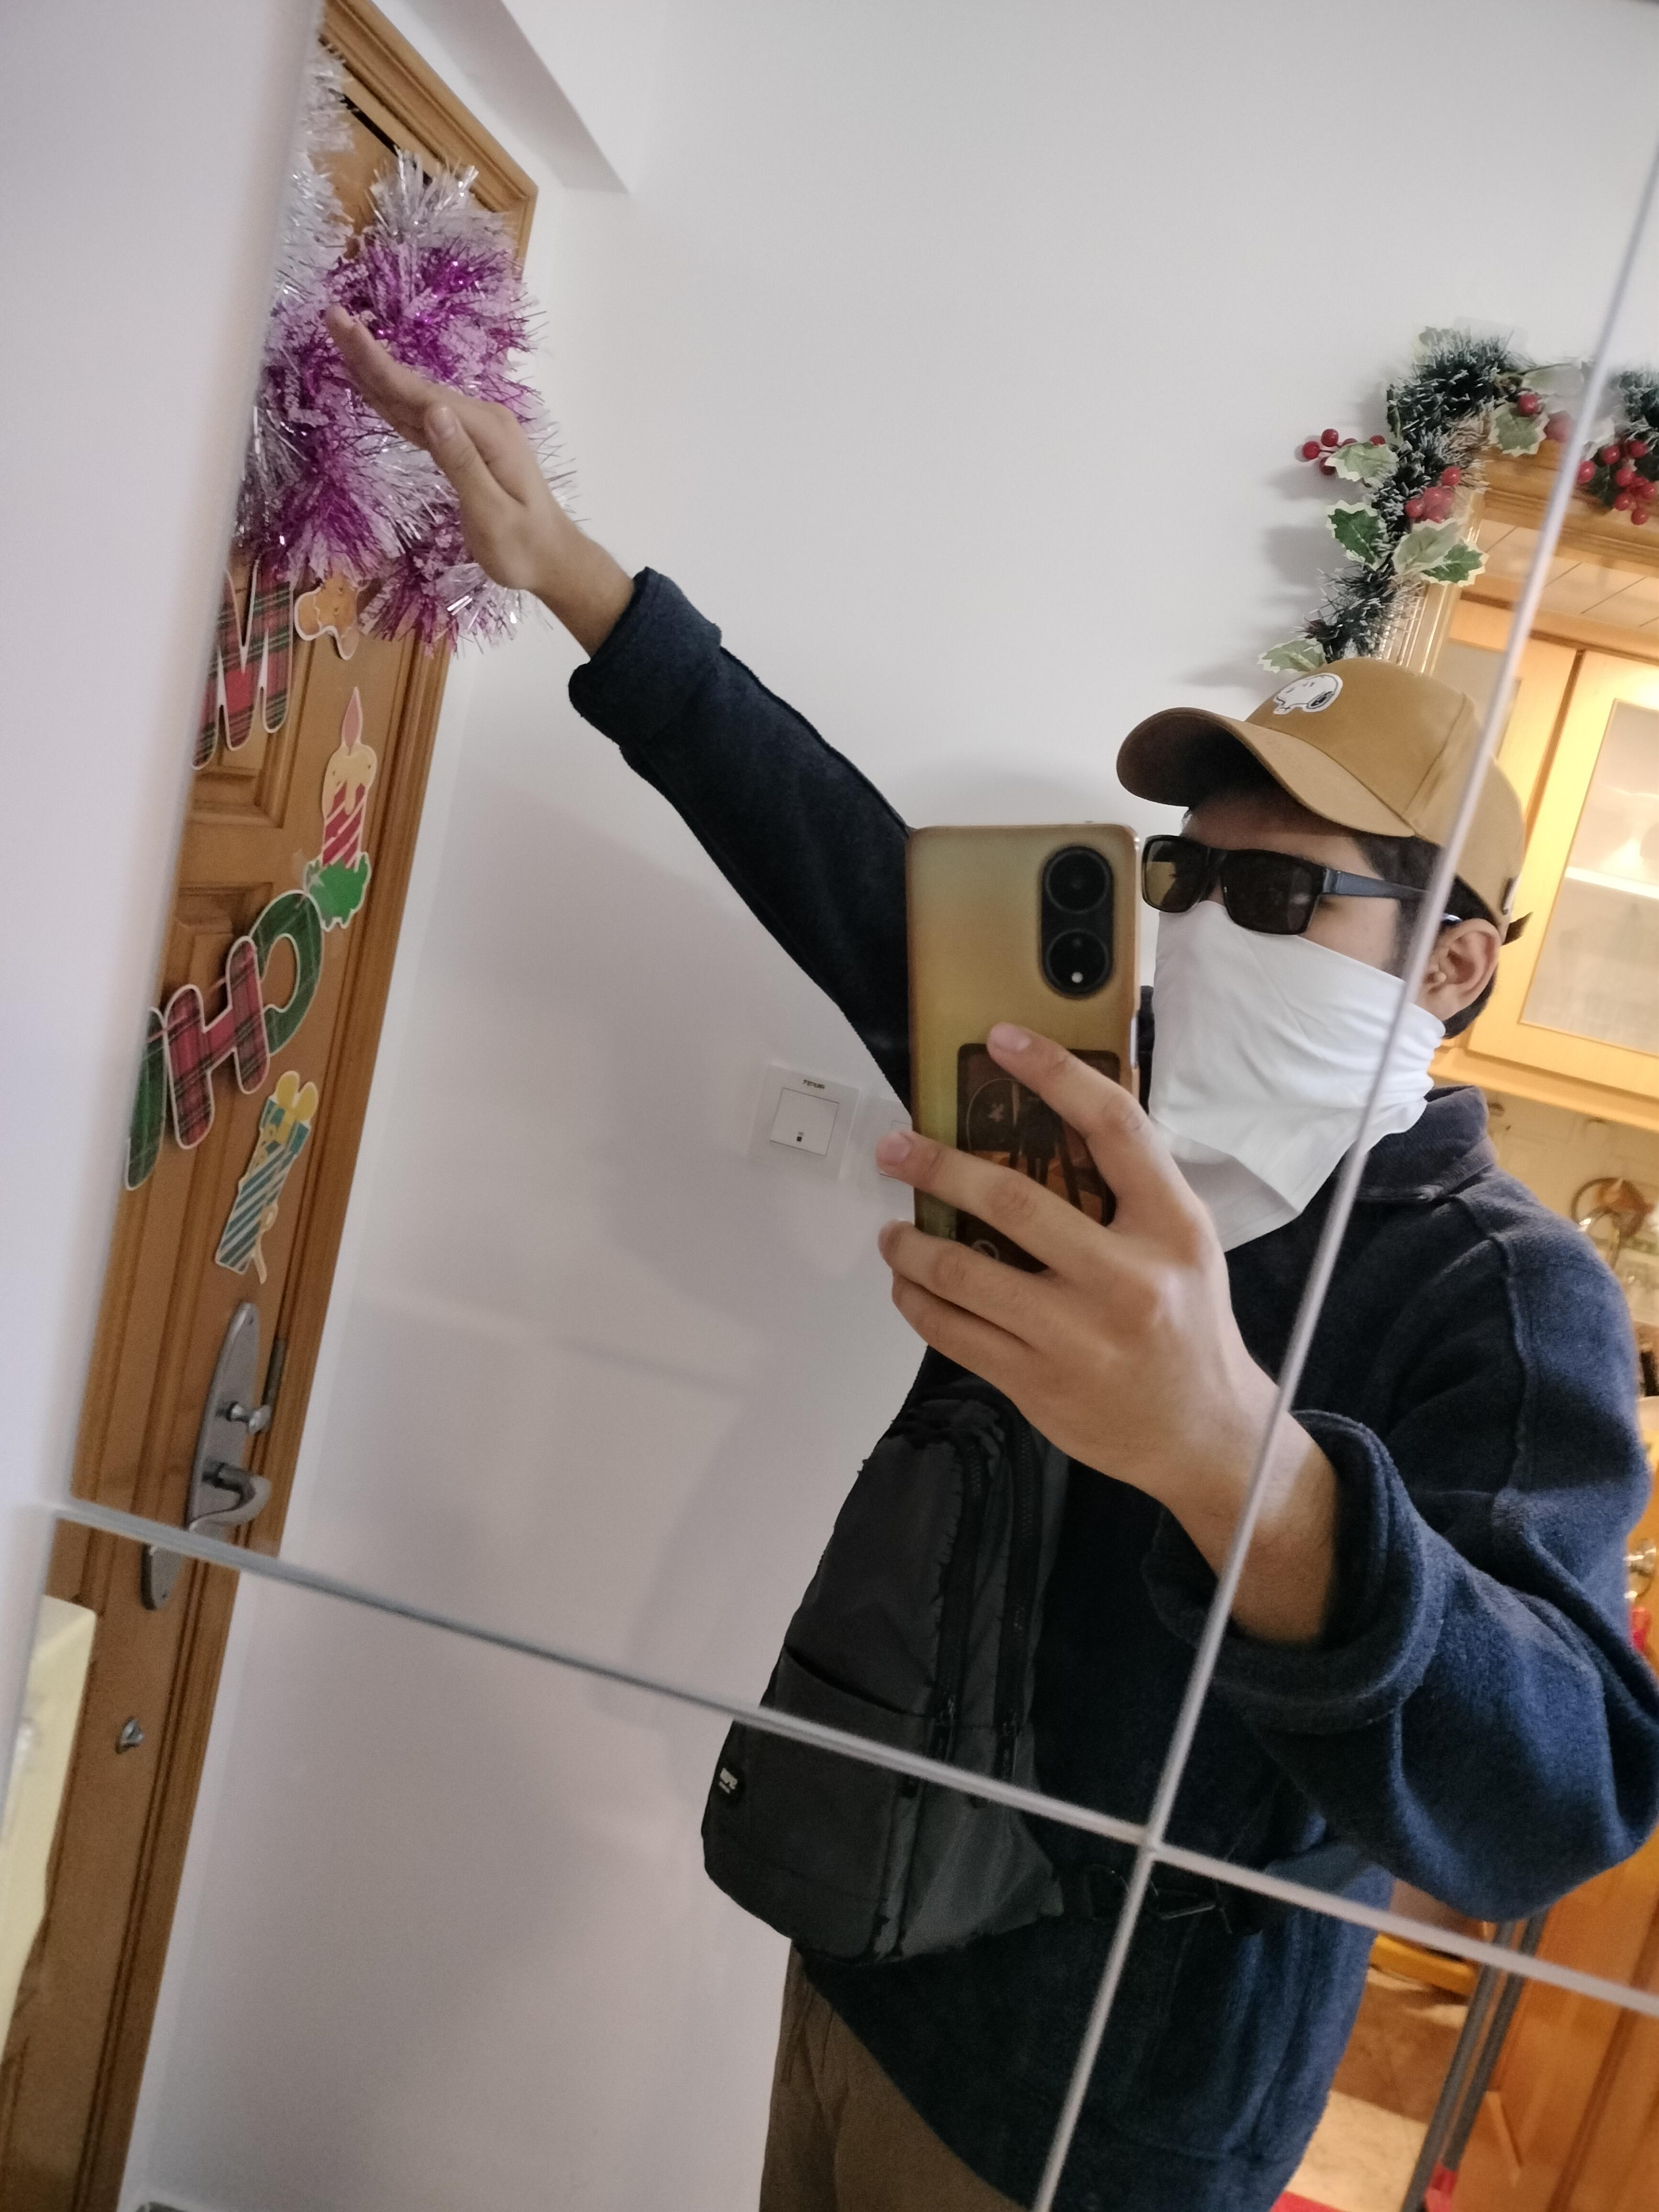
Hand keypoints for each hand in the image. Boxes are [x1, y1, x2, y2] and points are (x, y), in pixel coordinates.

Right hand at [323, 306, 632, 653]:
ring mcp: (473, 431)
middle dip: (371, 355)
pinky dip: (392, 402)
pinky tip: (371, 387)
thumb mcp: (491, 513)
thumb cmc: (523, 547)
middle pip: (415, 386)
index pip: (421, 394)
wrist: (553, 561)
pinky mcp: (465, 445)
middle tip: (332, 317)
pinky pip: (420, 420)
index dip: (379, 364)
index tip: (346, 329)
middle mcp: (480, 421)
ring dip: (377, 372)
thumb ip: (462, 462)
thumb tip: (432, 411)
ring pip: (414, 399)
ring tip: (341, 339)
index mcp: (487, 431)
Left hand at [874, 1025, 1336, 1642]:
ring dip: (913, 1244)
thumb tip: (1051, 1111)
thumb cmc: (1186, 1322)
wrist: (1203, 1433)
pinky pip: (953, 1333)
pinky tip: (910, 1283)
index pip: (1113, 1128)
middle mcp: (1127, 1280)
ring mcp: (1077, 1337)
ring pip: (965, 1274)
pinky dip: (918, 1301)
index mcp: (1171, 1228)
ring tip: (895, 1230)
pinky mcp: (1038, 1384)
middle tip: (897, 1149)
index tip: (1002, 1040)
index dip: (1055, 1073)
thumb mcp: (1181, 1242)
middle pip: (1014, 1201)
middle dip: (939, 1167)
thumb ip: (1128, 1186)